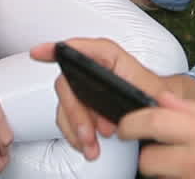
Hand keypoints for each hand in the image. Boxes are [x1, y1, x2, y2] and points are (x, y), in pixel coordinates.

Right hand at [29, 39, 173, 160]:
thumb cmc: (152, 94)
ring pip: (65, 106)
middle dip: (76, 114)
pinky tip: (87, 144)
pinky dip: (75, 135)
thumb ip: (138, 86)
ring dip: (75, 130)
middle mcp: (92, 69)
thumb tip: (126, 96)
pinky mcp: (82, 104)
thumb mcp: (150, 88)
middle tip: (89, 134)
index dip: (56, 49)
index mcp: (109, 58)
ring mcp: (84, 87)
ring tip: (92, 146)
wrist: (156, 110)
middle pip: (68, 85)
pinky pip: (68, 119)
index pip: (79, 49)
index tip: (38, 53)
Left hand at [122, 92, 194, 178]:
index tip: (126, 127)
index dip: (131, 123)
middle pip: (147, 158)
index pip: (155, 121)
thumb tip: (161, 98)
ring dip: (161, 172)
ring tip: (182, 167)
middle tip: (155, 152)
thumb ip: (191, 110)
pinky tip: (187, 177)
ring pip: (156, 177)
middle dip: (146, 156)